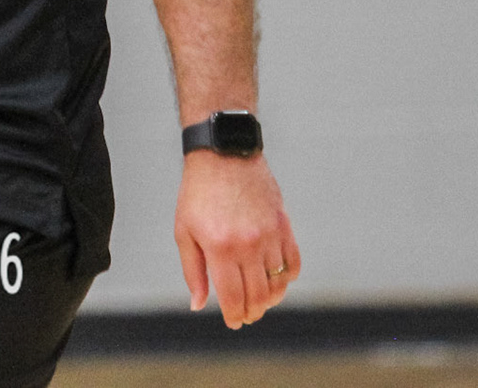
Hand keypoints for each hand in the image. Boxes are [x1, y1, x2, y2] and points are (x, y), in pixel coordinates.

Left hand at [174, 151, 299, 328]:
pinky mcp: (283, 225)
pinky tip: (276, 280)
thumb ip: (193, 271)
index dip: (234, 316)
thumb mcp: (184, 231)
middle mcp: (248, 245)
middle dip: (252, 312)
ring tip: (260, 301)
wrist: (223, 155)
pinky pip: (293, 262)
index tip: (234, 323)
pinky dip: (287, 277)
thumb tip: (198, 304)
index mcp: (220, 248)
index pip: (234, 297)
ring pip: (278, 283)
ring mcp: (269, 235)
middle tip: (246, 316)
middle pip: (258, 295)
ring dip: (270, 299)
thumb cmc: (198, 193)